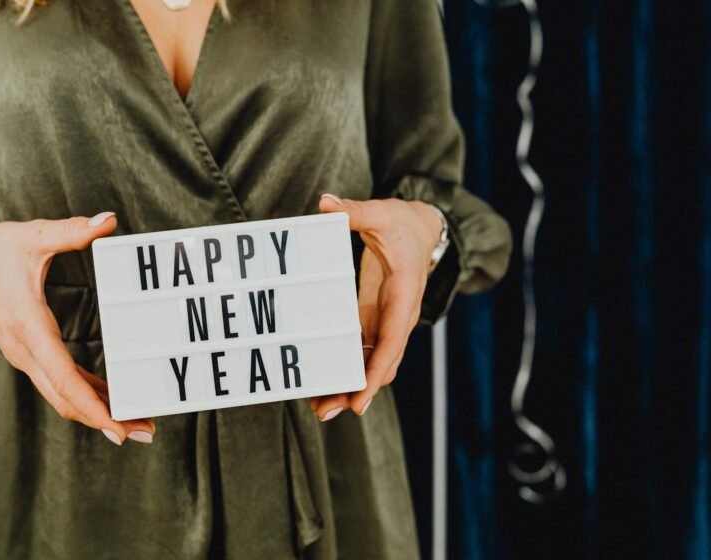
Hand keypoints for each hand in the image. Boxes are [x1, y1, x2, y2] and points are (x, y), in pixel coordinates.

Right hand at [0, 212, 154, 445]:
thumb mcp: (32, 235)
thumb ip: (70, 231)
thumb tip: (107, 220)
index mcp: (29, 325)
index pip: (63, 376)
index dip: (92, 404)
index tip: (118, 426)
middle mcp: (26, 350)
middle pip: (66, 398)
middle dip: (105, 420)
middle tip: (147, 433)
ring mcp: (26, 356)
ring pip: (63, 396)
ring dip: (99, 413)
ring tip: (139, 424)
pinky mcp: (31, 355)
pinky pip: (60, 384)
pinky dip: (87, 396)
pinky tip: (113, 402)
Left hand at [309, 194, 442, 420]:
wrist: (424, 229)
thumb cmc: (403, 223)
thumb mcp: (382, 213)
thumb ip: (355, 210)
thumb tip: (327, 203)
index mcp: (403, 296)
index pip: (392, 341)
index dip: (376, 372)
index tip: (360, 398)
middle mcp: (399, 317)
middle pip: (380, 363)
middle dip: (355, 390)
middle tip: (325, 412)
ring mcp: (387, 322)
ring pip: (370, 363)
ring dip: (347, 385)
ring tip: (318, 408)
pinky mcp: (375, 320)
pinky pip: (361, 352)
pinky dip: (345, 368)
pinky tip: (322, 383)